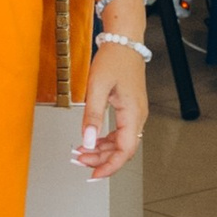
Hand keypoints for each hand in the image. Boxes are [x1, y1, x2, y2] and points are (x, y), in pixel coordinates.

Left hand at [74, 11, 149, 175]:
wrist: (123, 41)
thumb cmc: (113, 60)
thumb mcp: (97, 88)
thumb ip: (92, 116)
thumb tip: (87, 141)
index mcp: (133, 114)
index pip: (124, 151)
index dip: (109, 166)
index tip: (93, 174)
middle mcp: (138, 116)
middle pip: (122, 150)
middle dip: (100, 159)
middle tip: (79, 161)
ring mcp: (135, 113)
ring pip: (120, 142)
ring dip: (101, 150)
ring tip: (81, 152)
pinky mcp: (130, 109)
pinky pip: (119, 132)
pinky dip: (105, 139)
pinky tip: (91, 139)